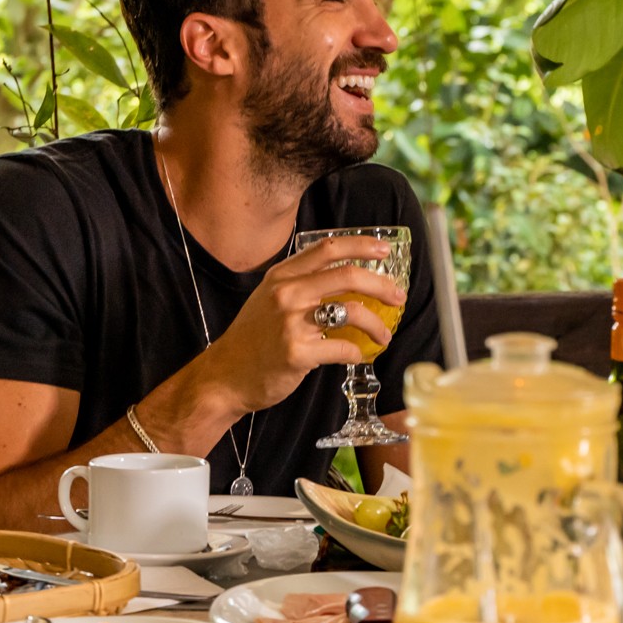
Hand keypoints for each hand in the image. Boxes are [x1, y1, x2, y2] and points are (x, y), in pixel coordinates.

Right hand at [196, 234, 406, 417]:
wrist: (224, 377)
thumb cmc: (252, 340)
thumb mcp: (269, 299)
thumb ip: (300, 283)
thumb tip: (346, 280)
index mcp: (282, 276)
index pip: (328, 248)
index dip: (362, 245)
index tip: (384, 251)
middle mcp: (287, 293)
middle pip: (348, 276)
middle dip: (381, 285)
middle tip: (398, 297)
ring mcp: (291, 322)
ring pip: (351, 311)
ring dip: (376, 325)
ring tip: (384, 336)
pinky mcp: (297, 352)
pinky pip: (343, 348)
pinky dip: (356, 353)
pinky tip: (356, 355)